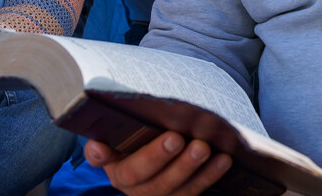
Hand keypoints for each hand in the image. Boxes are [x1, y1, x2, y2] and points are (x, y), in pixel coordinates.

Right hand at [85, 133, 231, 195]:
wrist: (158, 154)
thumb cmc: (140, 137)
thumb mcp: (125, 132)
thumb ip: (114, 131)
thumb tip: (98, 143)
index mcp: (112, 163)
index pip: (100, 158)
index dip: (99, 153)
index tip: (100, 146)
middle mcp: (130, 184)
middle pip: (140, 174)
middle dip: (159, 156)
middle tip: (175, 138)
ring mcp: (156, 194)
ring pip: (171, 186)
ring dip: (189, 167)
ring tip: (204, 148)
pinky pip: (194, 190)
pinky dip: (210, 175)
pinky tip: (223, 159)